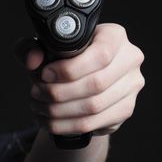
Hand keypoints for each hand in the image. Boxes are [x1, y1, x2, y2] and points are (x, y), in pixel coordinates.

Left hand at [15, 23, 144, 135]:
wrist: (79, 78)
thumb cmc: (62, 57)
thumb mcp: (42, 48)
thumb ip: (30, 48)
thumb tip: (33, 60)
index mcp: (114, 35)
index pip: (100, 55)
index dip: (70, 69)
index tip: (45, 74)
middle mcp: (130, 59)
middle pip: (96, 84)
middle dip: (58, 93)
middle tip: (36, 93)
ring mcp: (131, 86)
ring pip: (94, 107)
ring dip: (60, 111)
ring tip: (39, 107)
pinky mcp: (126, 109)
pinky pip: (95, 123)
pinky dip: (66, 125)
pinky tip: (49, 121)